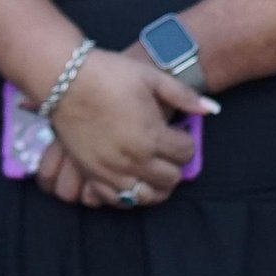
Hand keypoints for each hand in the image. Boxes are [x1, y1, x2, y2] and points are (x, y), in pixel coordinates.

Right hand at [45, 50, 205, 204]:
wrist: (64, 80)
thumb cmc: (109, 74)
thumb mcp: (151, 77)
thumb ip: (184, 95)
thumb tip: (211, 109)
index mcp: (151, 136)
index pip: (186, 153)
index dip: (187, 142)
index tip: (178, 133)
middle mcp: (134, 159)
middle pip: (170, 179)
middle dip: (175, 165)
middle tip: (168, 151)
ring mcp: (111, 170)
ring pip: (146, 196)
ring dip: (156, 186)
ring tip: (155, 172)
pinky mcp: (91, 174)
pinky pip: (116, 200)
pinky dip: (129, 196)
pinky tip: (132, 182)